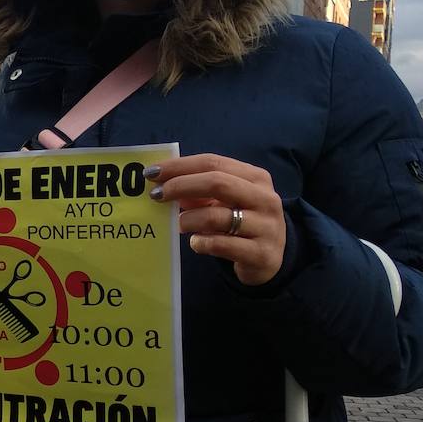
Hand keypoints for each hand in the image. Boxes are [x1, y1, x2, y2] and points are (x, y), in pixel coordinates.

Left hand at [148, 154, 285, 285]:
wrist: (270, 259)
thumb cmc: (241, 223)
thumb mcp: (225, 202)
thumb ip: (199, 192)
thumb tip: (164, 183)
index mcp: (255, 178)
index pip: (213, 162)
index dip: (180, 166)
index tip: (151, 173)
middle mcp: (265, 198)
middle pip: (217, 183)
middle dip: (180, 186)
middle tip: (156, 195)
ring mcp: (266, 226)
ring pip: (216, 216)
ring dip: (188, 219)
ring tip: (179, 224)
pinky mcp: (260, 254)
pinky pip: (219, 245)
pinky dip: (200, 242)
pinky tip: (196, 243)